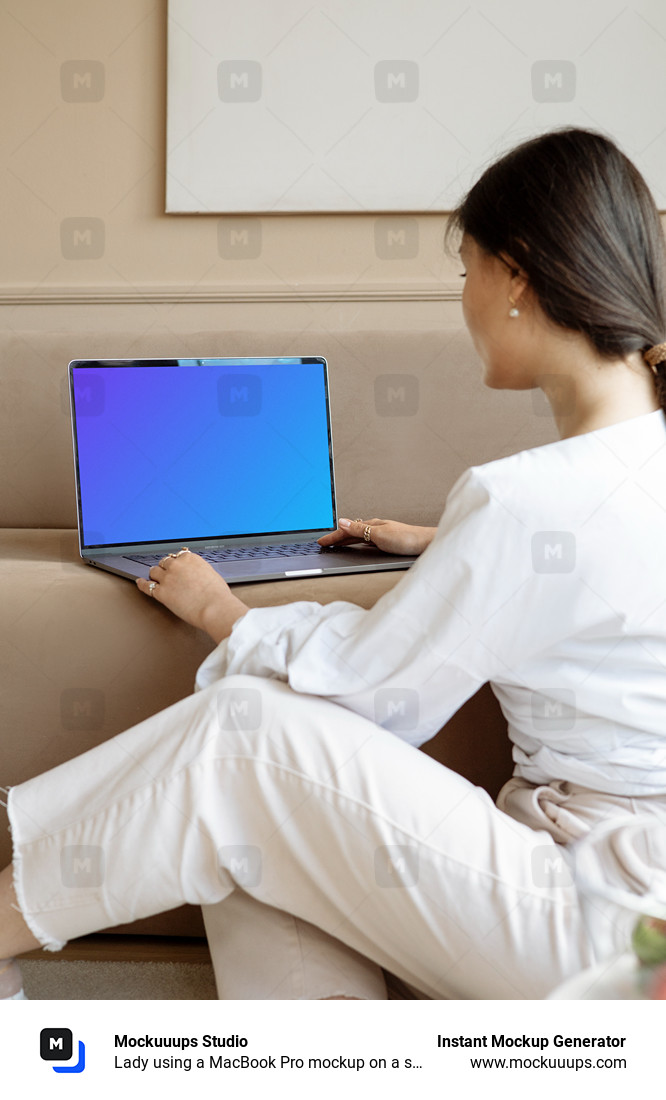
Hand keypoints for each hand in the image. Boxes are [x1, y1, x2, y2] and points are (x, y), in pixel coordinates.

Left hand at [136, 549, 248, 643]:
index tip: (176, 565)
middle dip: (165, 568)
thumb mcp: (212, 575)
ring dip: (155, 575)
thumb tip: (196, 575)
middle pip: (164, 562)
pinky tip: (139, 582)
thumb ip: (200, 571)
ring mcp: (167, 578)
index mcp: (191, 559)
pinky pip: (146, 586)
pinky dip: (141, 584)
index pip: (178, 556)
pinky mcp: (161, 592)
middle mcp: (177, 565)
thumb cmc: (217, 595)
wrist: (214, 608)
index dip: (176, 562)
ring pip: (154, 571)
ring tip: (154, 578)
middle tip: (166, 573)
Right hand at [317, 518, 435, 556]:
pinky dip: (357, 542)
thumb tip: (342, 522)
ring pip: (358, 536)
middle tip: (324, 542)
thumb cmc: (407, 539)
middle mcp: (376, 528)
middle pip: (351, 532)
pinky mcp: (387, 541)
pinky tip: (359, 544)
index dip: (333, 536)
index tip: (321, 541)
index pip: (346, 530)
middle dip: (336, 537)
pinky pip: (366, 540)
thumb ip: (359, 529)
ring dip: (346, 539)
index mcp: (372, 524)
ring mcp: (382, 534)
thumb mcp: (379, 534)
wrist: (426, 544)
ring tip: (336, 542)